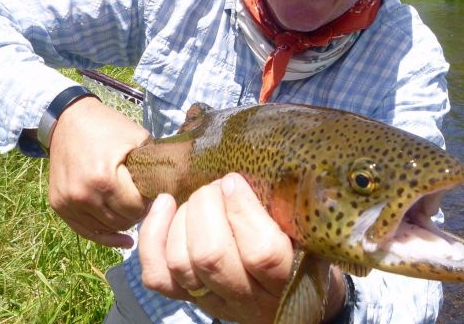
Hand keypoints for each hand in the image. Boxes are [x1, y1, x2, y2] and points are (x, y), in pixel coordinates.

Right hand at [48, 96, 150, 246]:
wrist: (69, 120)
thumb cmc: (108, 127)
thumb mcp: (137, 138)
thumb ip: (156, 164)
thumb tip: (175, 187)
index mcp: (104, 178)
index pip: (136, 209)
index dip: (149, 202)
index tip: (153, 192)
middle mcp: (83, 195)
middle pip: (122, 222)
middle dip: (137, 213)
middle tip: (144, 199)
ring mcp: (68, 202)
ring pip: (106, 228)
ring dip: (123, 222)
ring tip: (132, 207)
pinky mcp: (59, 206)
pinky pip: (86, 231)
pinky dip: (106, 235)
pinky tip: (124, 239)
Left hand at [138, 173, 346, 323]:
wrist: (295, 297)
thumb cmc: (304, 251)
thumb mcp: (309, 231)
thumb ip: (292, 208)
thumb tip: (270, 163)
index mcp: (285, 278)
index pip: (261, 253)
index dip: (242, 211)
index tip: (235, 181)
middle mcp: (247, 297)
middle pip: (211, 256)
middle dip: (206, 207)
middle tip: (215, 186)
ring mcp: (213, 300)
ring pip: (180, 263)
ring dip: (182, 218)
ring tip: (198, 198)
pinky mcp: (188, 297)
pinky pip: (157, 275)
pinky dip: (153, 236)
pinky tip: (166, 205)